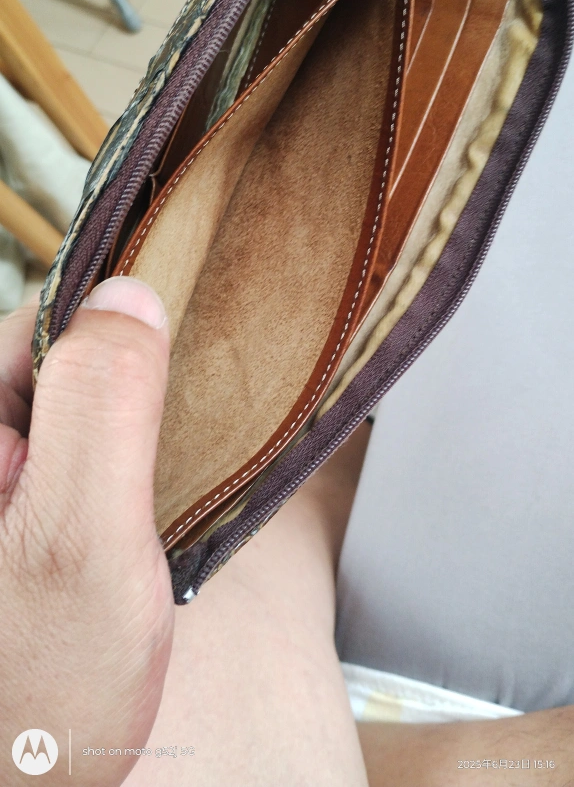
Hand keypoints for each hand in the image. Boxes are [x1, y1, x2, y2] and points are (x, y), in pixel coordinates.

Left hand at [0, 278, 172, 785]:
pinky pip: (65, 454)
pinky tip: (123, 519)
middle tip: (149, 476)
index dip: (116, 348)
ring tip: (140, 504)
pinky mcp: (9, 510)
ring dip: (118, 441)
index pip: (42, 324)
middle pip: (53, 363)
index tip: (164, 397)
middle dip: (120, 401)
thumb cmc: (32, 697)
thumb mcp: (81, 540)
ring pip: (66, 409)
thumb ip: (101, 406)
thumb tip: (128, 295)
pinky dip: (107, 472)